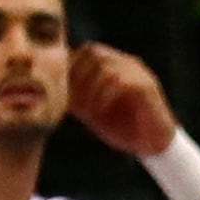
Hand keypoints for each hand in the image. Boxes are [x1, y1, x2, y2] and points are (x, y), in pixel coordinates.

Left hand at [67, 42, 181, 158]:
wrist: (153, 146)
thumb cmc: (122, 128)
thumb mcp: (90, 110)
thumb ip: (74, 94)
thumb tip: (46, 87)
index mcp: (112, 65)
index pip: (84, 52)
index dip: (69, 70)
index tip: (62, 95)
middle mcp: (126, 63)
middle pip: (94, 52)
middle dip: (78, 76)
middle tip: (74, 101)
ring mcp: (138, 73)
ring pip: (106, 66)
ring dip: (91, 89)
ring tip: (88, 111)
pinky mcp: (147, 87)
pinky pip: (122, 82)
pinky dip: (106, 96)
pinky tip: (101, 111)